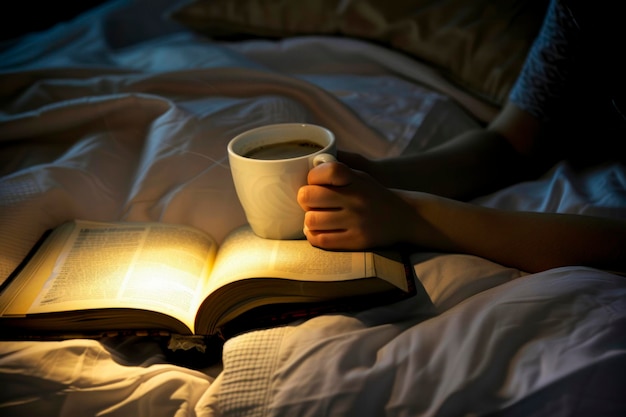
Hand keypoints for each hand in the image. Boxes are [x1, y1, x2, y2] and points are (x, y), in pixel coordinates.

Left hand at [297, 161, 416, 249]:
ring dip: (310, 219)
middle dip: (305, 199)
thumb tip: (306, 173)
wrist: (404, 217)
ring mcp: (356, 221)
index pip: (325, 171)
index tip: (315, 183)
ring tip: (317, 218)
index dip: (312, 177)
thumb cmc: (373, 195)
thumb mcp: (360, 177)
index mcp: (356, 179)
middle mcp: (357, 199)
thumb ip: (336, 173)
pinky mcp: (356, 241)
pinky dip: (313, 236)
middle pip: (309, 196)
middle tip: (311, 203)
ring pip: (311, 220)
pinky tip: (319, 231)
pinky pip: (321, 240)